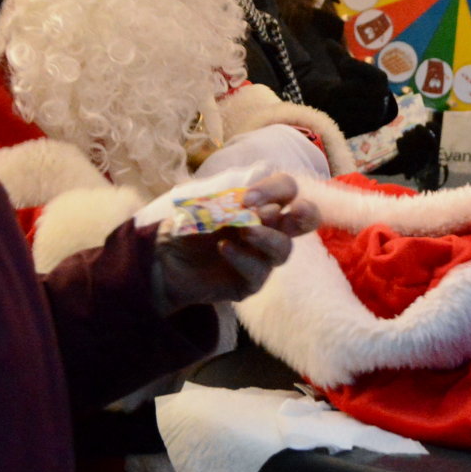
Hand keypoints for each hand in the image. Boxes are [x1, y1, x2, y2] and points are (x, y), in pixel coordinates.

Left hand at [151, 173, 318, 314]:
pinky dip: (243, 258)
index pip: (286, 190)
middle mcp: (270, 230)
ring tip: (245, 232)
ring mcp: (263, 258)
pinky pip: (258, 272)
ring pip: (284, 249)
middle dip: (306, 213)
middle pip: (307, 219)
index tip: (248, 198)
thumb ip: (227, 200)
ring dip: (267, 237)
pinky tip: (224, 249)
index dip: (275, 190)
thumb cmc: (187, 228)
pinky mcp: (250, 282)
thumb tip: (253, 206)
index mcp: (263, 205)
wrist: (162, 261)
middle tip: (294, 211)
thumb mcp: (202, 205)